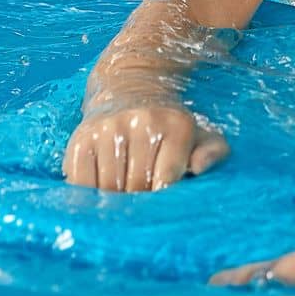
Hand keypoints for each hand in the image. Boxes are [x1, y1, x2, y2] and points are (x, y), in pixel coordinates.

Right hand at [62, 104, 229, 192]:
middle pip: (138, 184)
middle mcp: (141, 121)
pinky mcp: (82, 138)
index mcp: (176, 124)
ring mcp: (108, 128)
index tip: (162, 204)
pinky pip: (81, 181)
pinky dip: (89, 196)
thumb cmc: (169, 124)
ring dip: (115, 202)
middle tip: (142, 208)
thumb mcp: (200, 133)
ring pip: (110, 187)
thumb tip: (201, 167)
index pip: (168, 177)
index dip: (163, 197)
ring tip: (123, 203)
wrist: (129, 87)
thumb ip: (213, 151)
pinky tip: (100, 196)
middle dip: (140, 203)